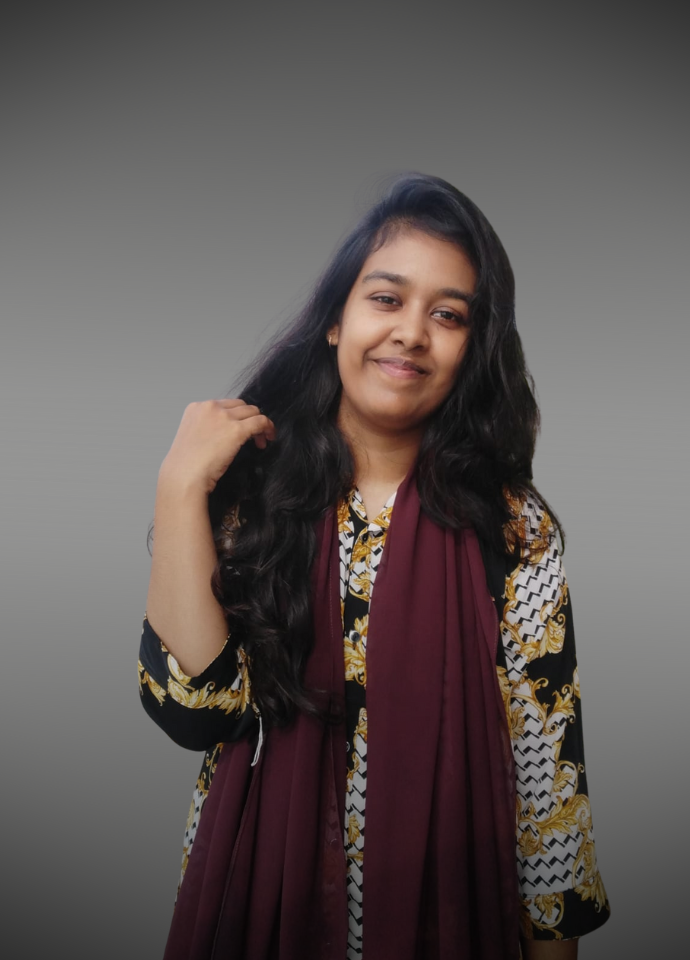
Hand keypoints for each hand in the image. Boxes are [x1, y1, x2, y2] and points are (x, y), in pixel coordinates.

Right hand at [158, 399, 275, 494]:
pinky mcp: (237, 429)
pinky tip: (268, 438)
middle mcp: (210, 407)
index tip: (239, 430)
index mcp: (196, 408)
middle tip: (252, 437)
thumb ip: (207, 428)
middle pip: (241, 406)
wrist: (184, 476)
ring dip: (260, 424)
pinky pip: (261, 421)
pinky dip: (268, 428)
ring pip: (253, 411)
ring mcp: (224, 417)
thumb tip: (224, 433)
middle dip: (248, 419)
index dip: (236, 417)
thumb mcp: (192, 437)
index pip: (225, 405)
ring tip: (260, 440)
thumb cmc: (186, 465)